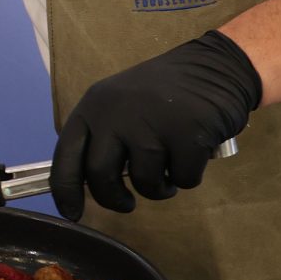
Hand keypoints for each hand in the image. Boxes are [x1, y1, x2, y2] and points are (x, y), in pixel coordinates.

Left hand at [53, 31, 260, 220]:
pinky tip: (192, 155)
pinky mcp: (187, 135)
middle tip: (127, 203)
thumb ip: (103, 138)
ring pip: (144, 183)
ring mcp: (152, 125)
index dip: (65, 191)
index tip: (73, 213)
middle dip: (114, 199)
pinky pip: (182, 179)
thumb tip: (87, 185)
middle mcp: (117, 114)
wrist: (215, 66)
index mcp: (94, 106)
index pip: (66, 156)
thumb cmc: (164, 92)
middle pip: (99, 177)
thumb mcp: (120, 104)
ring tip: (168, 170)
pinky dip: (188, 177)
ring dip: (158, 188)